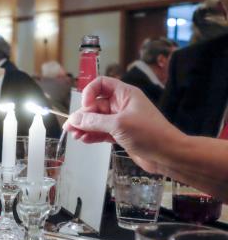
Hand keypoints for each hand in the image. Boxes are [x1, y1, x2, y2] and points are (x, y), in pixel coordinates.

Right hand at [64, 76, 181, 172]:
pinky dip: (92, 135)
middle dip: (83, 115)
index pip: (101, 84)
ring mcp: (121, 120)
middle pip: (95, 105)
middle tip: (71, 127)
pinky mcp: (120, 134)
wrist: (168, 155)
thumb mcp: (119, 124)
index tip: (85, 107)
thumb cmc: (149, 134)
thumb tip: (74, 119)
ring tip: (74, 135)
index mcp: (125, 94)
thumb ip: (94, 122)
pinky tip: (84, 140)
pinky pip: (101, 131)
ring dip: (85, 127)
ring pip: (97, 120)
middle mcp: (122, 105)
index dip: (90, 93)